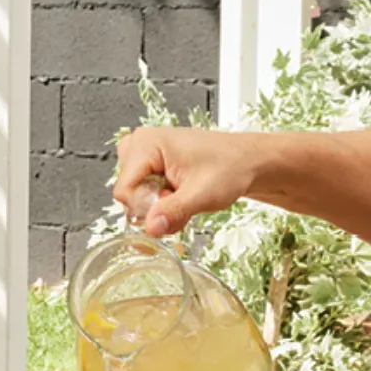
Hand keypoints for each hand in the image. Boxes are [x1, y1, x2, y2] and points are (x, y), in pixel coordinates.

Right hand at [113, 127, 266, 237]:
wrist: (247, 162)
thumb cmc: (230, 167)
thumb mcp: (202, 194)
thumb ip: (173, 211)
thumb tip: (150, 227)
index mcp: (147, 143)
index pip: (124, 190)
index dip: (146, 207)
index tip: (171, 204)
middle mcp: (141, 144)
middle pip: (128, 193)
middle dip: (153, 206)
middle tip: (181, 199)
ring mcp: (145, 153)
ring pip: (136, 195)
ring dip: (158, 206)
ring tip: (182, 197)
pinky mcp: (151, 163)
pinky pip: (144, 191)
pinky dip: (161, 201)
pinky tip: (179, 196)